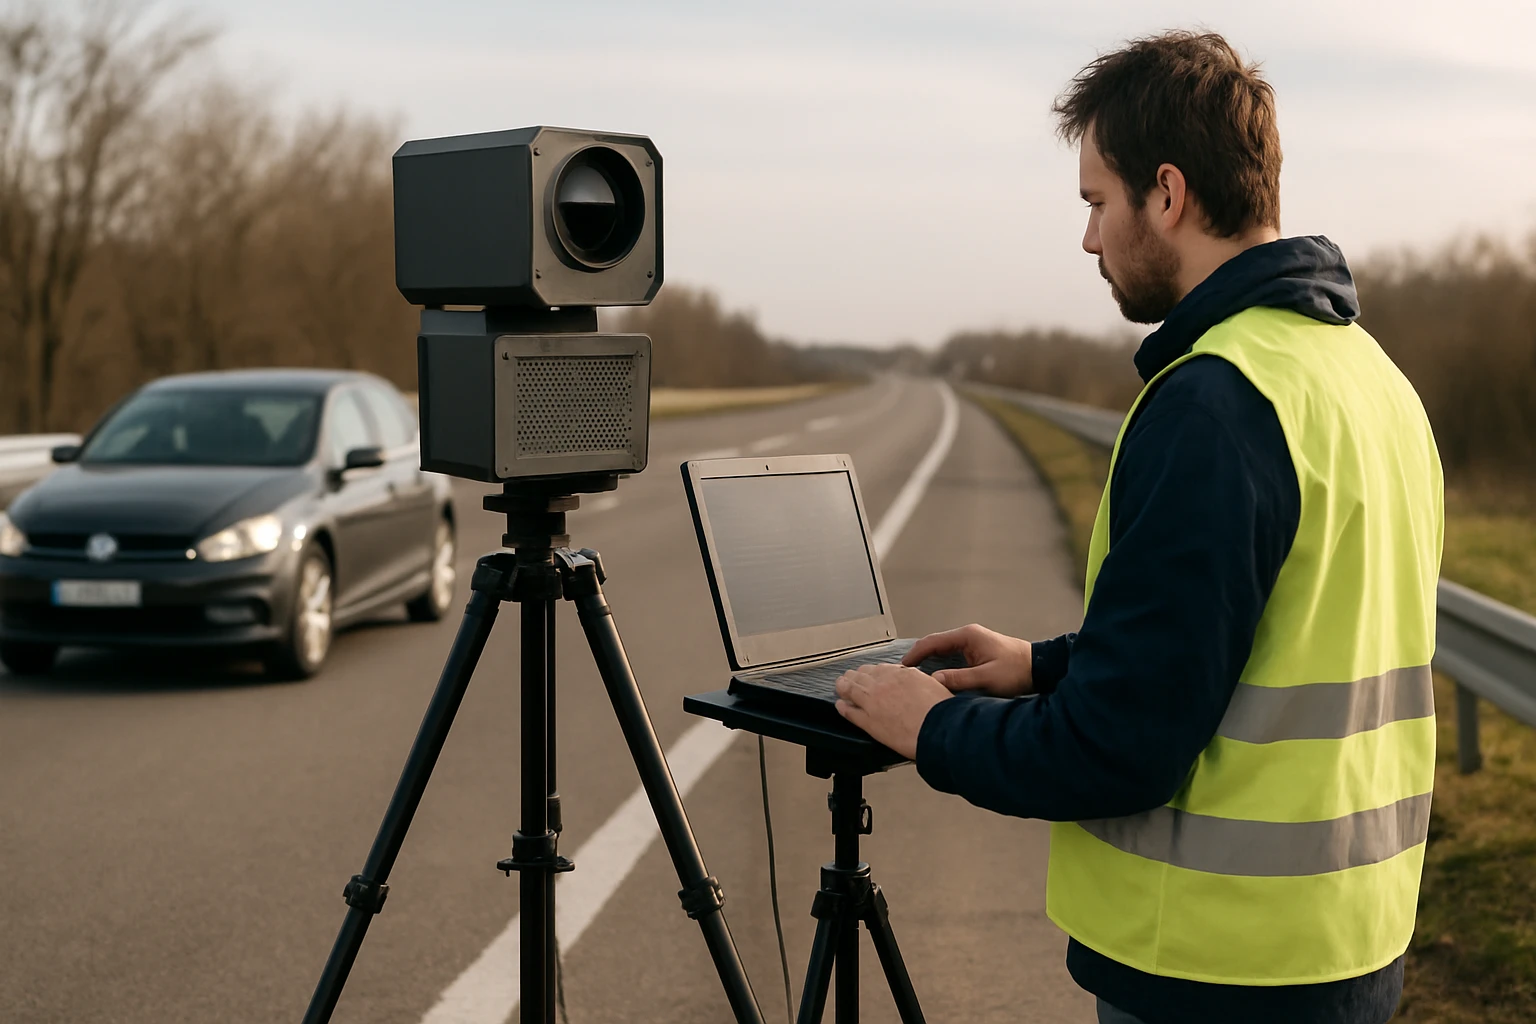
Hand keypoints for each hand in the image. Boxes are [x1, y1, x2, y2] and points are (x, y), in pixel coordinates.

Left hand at [834, 663, 950, 759]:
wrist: (937, 729)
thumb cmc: (941, 710)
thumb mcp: (934, 685)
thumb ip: (920, 680)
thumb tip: (918, 680)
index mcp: (900, 674)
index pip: (880, 669)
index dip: (872, 671)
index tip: (870, 673)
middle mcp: (883, 685)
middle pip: (862, 676)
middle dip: (855, 676)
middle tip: (850, 676)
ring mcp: (873, 702)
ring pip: (851, 690)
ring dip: (843, 686)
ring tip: (839, 685)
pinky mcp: (868, 721)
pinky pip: (849, 712)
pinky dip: (842, 707)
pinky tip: (839, 705)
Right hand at [902, 623, 1032, 696]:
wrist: (1038, 668)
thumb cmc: (1017, 670)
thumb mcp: (986, 678)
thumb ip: (959, 679)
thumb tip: (933, 681)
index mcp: (967, 636)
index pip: (932, 642)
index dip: (915, 654)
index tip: (902, 667)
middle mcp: (967, 636)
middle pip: (934, 645)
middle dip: (918, 658)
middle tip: (904, 674)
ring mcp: (971, 643)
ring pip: (942, 651)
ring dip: (928, 662)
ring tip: (914, 676)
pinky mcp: (976, 652)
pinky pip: (951, 656)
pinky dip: (939, 664)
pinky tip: (934, 677)